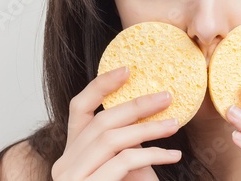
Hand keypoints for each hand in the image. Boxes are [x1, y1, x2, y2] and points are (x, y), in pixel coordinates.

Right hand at [51, 66, 181, 180]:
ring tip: (175, 124)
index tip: (128, 70)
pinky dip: (151, 155)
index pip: (78, 108)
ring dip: (148, 128)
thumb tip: (150, 109)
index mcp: (73, 151)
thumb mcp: (122, 166)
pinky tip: (172, 155)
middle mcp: (65, 163)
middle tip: (167, 96)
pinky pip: (123, 163)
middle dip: (137, 105)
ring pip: (112, 139)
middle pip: (101, 121)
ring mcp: (72, 179)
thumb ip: (126, 142)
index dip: (101, 85)